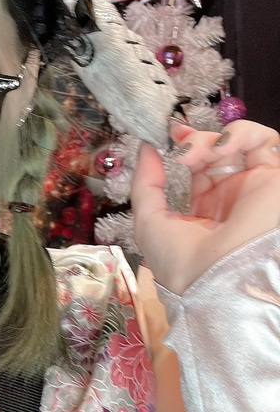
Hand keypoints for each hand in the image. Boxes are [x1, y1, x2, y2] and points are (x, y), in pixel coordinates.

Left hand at [132, 120, 279, 293]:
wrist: (212, 278)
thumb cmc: (178, 259)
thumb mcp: (148, 220)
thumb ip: (145, 183)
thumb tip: (145, 149)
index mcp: (204, 207)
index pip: (198, 165)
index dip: (184, 146)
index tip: (168, 135)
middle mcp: (230, 195)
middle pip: (215, 151)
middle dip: (194, 141)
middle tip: (179, 146)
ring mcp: (252, 186)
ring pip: (240, 142)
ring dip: (214, 138)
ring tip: (196, 152)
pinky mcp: (272, 180)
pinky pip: (265, 142)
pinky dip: (242, 133)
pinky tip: (220, 147)